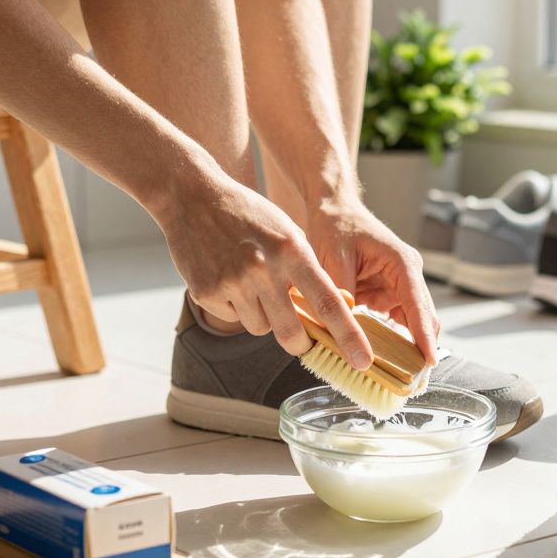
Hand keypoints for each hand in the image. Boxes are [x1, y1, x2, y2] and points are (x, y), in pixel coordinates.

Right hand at [157, 172, 374, 368]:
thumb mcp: (287, 232)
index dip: (348, 336)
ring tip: (250, 284)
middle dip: (301, 344)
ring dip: (262, 317)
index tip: (363, 361)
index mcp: (292, 251)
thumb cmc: (249, 215)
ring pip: (261, 328)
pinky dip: (234, 306)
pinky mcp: (207, 293)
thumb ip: (305, 270)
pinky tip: (226, 277)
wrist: (193, 196)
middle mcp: (264, 269)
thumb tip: (325, 314)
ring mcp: (233, 283)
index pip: (328, 303)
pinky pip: (232, 318)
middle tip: (302, 341)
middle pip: (292, 334)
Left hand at [305, 194, 439, 365]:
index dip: (423, 336)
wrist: (334, 209)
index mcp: (402, 264)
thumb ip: (340, 293)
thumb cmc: (336, 226)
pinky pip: (394, 323)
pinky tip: (383, 362)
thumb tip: (341, 325)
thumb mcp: (332, 258)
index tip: (428, 362)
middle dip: (421, 351)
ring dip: (406, 350)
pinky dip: (389, 341)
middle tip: (413, 383)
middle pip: (423, 320)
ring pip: (411, 325)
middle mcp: (408, 276)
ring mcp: (400, 286)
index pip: (418, 305)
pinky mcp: (387, 294)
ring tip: (401, 380)